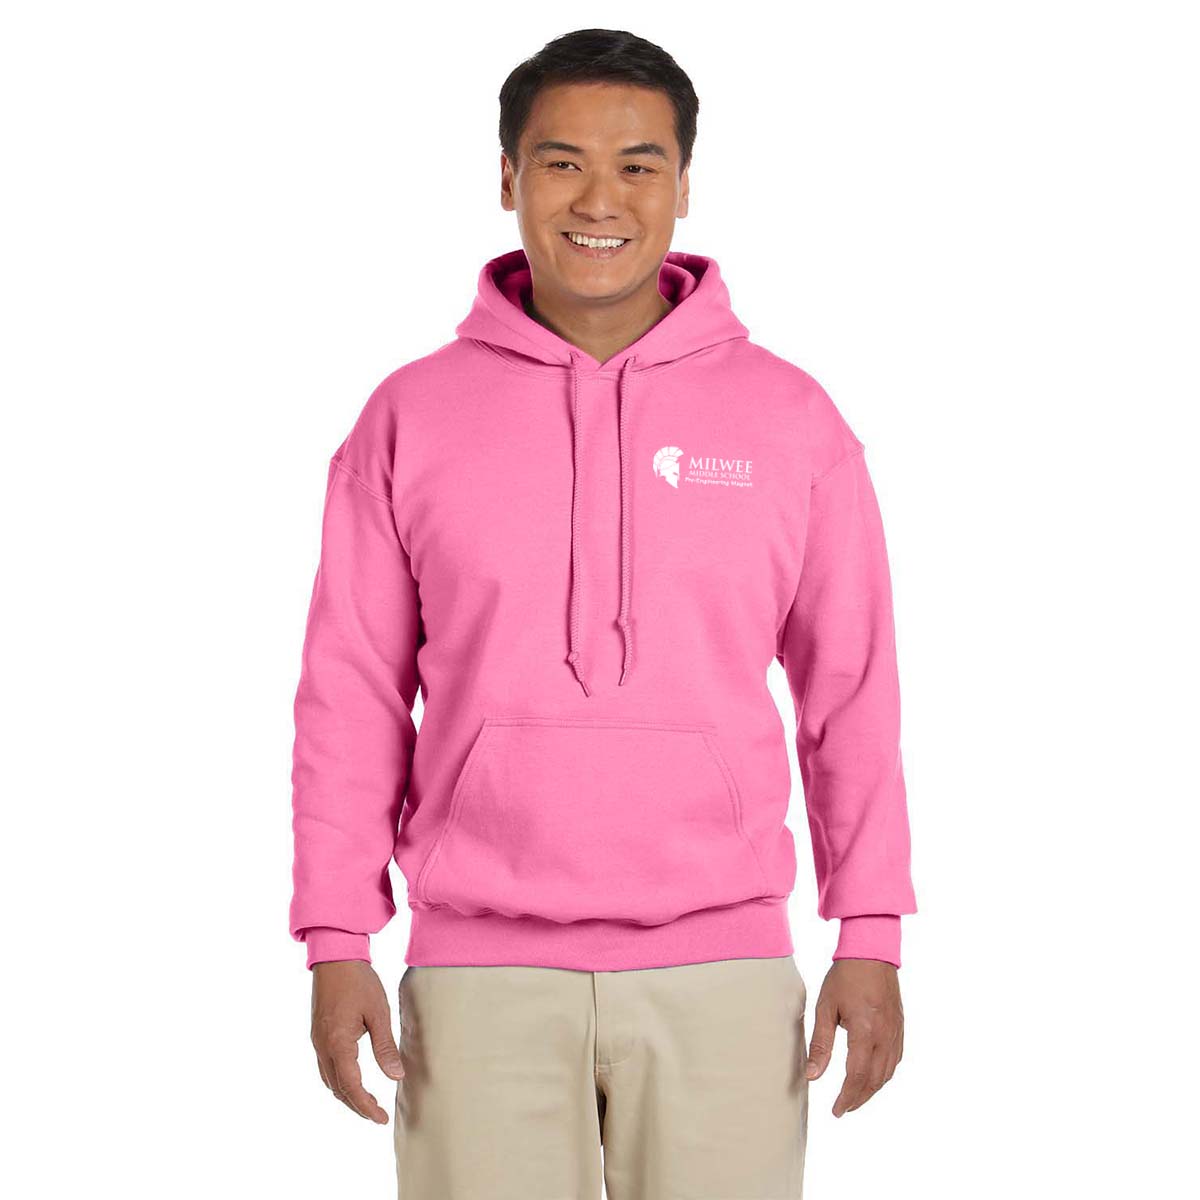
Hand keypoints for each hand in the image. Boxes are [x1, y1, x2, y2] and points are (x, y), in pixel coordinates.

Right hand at [310, 960, 404, 1123]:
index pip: (351, 1086)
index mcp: (338, 1043)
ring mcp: (317, 1041)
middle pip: (337, 1088)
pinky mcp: (318, 1035)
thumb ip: (385, 1046)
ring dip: (346, 1095)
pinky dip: (339, 1080)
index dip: (366, 1106)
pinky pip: (326, 1067)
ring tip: (367, 1102)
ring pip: (329, 1080)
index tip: (381, 1118)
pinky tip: (352, 1080)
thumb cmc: (359, 981)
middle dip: (356, 1105)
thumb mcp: (378, 1012)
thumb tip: (396, 1076)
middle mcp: (322, 1047)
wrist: (335, 957)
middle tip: (377, 1115)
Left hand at [804, 958, 903, 1116]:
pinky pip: (895, 1059)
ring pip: (888, 1073)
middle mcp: (885, 1036)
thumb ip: (820, 1044)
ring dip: (872, 1089)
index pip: (857, 1076)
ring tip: (856, 1097)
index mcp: (865, 1031)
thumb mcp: (825, 1007)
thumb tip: (813, 1076)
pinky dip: (884, 1074)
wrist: (871, 952)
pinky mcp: (900, 1027)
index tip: (836, 1110)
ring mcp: (896, 1032)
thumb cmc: (845, 977)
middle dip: (859, 1098)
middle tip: (843, 1109)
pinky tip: (874, 1076)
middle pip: (875, 1080)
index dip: (847, 1097)